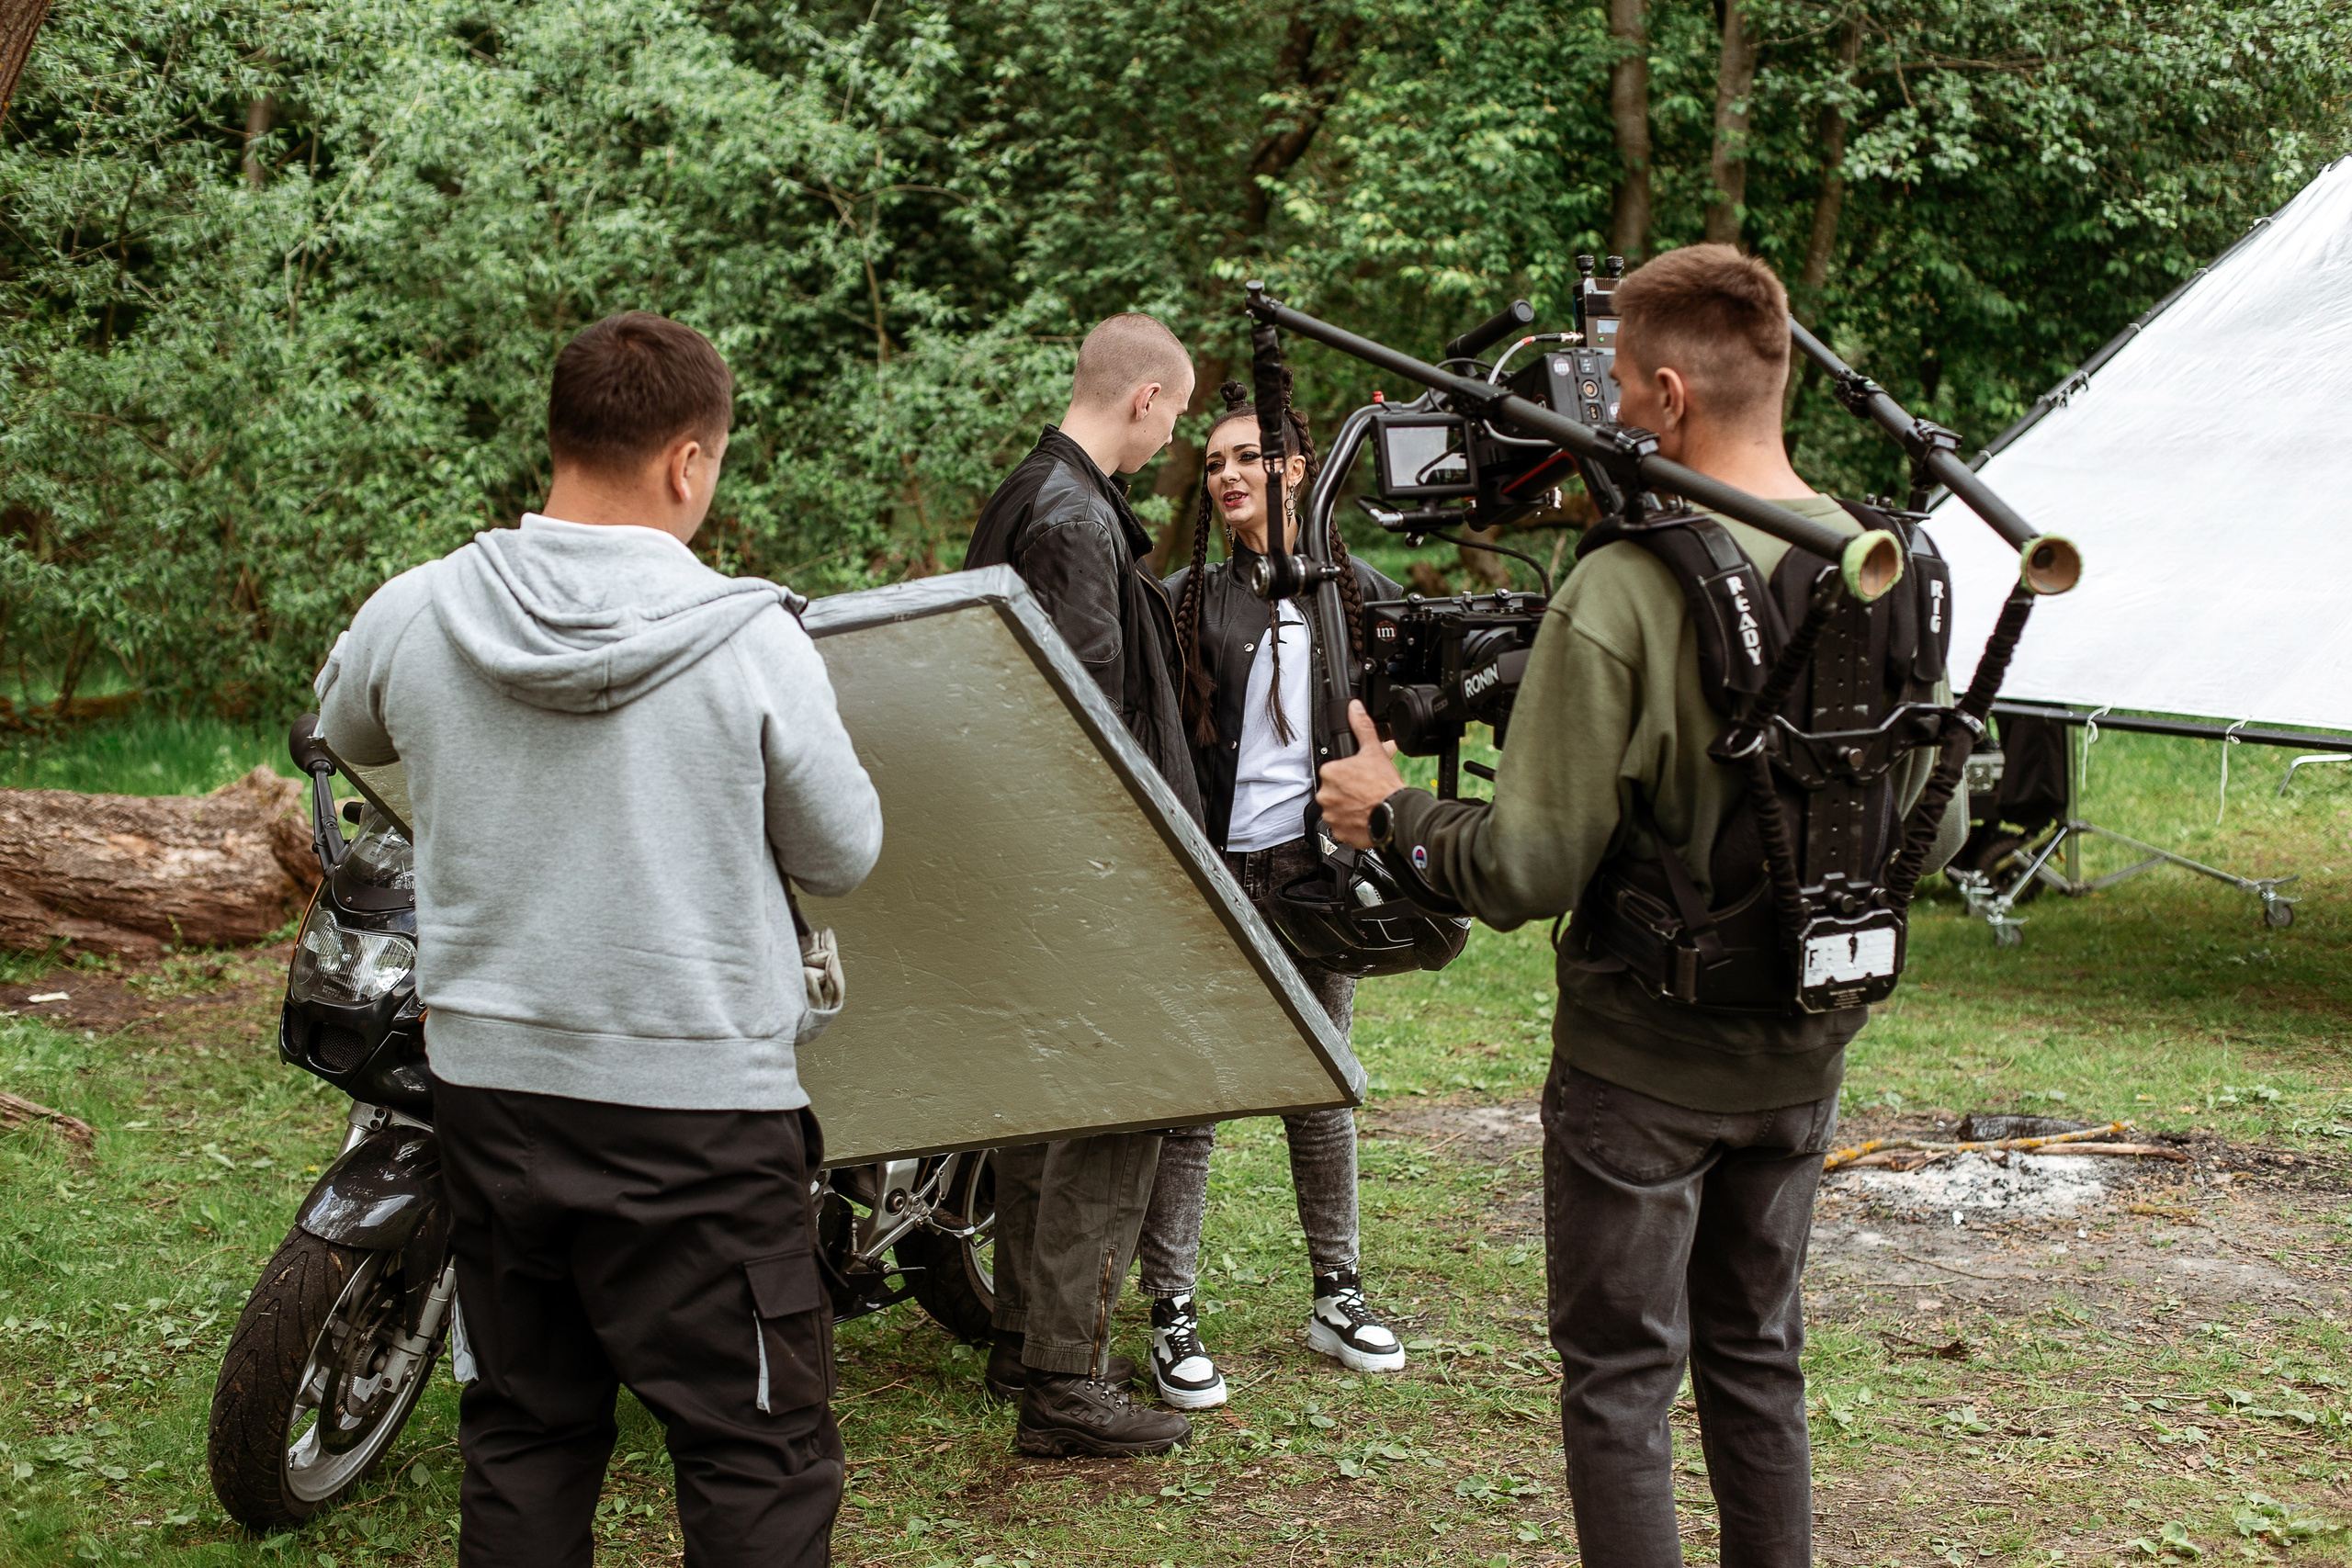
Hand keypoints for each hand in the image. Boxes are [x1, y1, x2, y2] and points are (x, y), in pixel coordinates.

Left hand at [1316, 701, 1407, 848]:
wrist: (1396, 815)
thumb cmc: (1385, 786)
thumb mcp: (1374, 751)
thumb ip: (1362, 727)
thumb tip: (1355, 708)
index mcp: (1330, 773)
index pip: (1333, 772)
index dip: (1348, 775)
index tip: (1359, 778)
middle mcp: (1326, 794)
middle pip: (1334, 791)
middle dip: (1347, 792)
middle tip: (1364, 792)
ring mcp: (1331, 815)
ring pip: (1337, 809)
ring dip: (1348, 808)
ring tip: (1366, 805)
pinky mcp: (1338, 832)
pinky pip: (1341, 827)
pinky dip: (1351, 824)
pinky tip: (1364, 817)